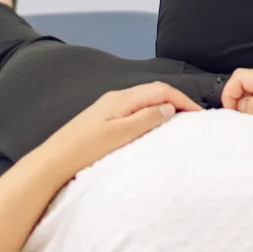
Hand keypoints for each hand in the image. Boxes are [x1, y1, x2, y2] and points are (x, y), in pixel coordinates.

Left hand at [41, 82, 200, 183]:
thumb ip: (146, 118)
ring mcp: (108, 109)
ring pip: (143, 102)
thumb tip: (168, 106)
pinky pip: (134, 112)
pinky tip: (152, 129)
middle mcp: (115, 99)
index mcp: (121, 99)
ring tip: (177, 123)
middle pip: (152, 92)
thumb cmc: (84, 149)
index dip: (182, 99)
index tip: (198, 113)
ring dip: (162, 108)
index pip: (160, 90)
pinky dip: (149, 116)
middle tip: (192, 117)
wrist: (54, 161)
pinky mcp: (103, 121)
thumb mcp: (121, 135)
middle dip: (175, 100)